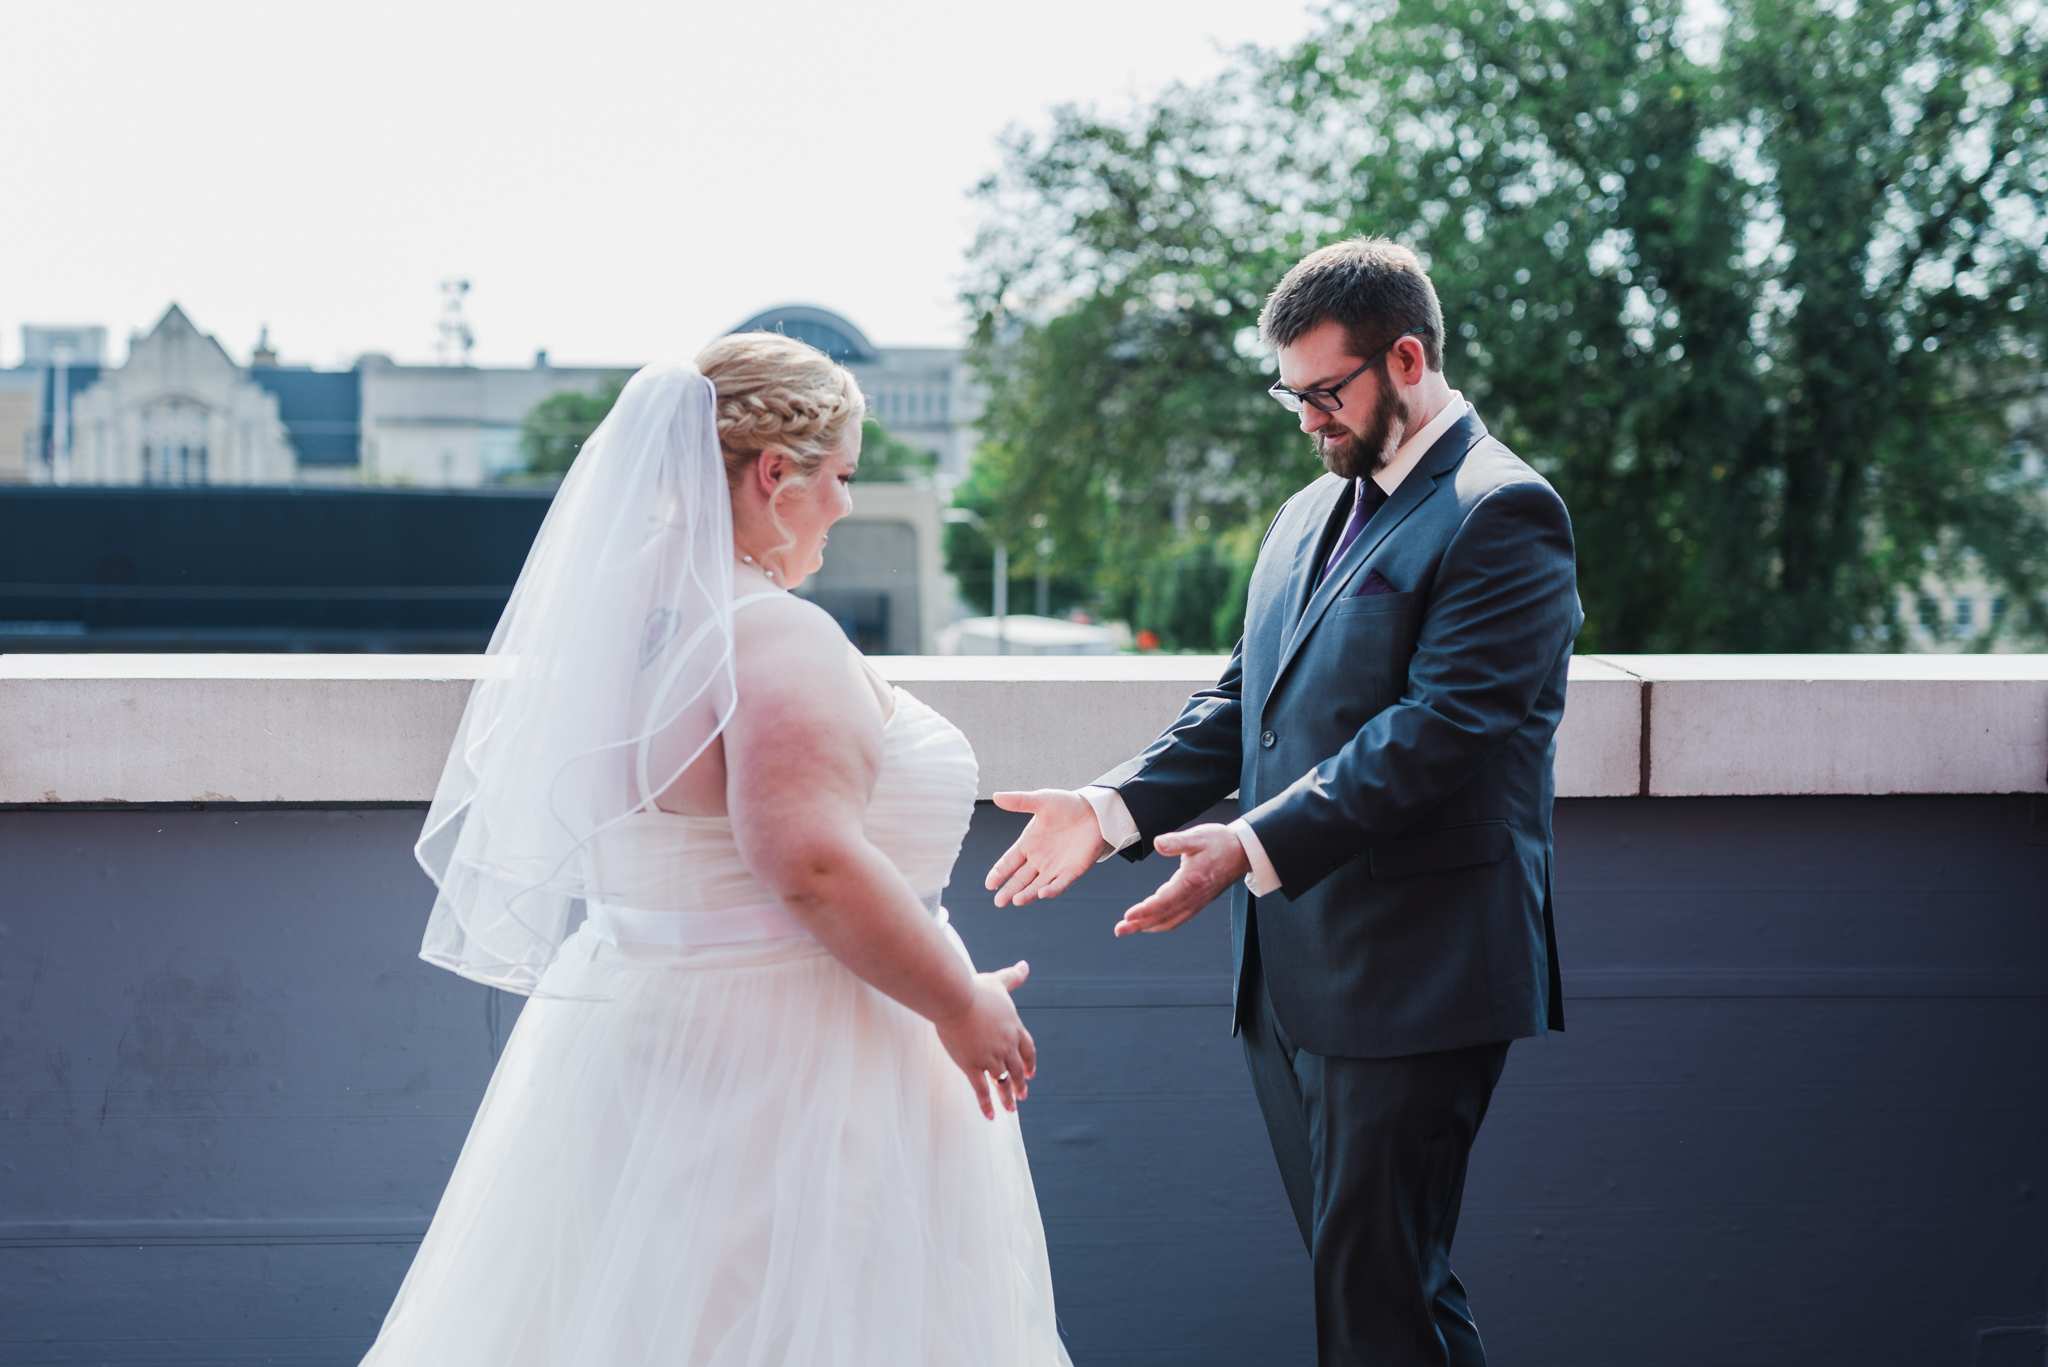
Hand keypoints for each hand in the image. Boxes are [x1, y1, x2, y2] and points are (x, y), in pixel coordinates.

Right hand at [933, 960, 1036, 1118]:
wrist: (955, 999)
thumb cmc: (975, 989)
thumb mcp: (998, 982)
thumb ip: (1014, 977)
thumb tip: (1026, 965)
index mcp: (1013, 1028)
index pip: (1028, 1050)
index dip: (1029, 1062)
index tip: (1031, 1073)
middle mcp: (1006, 1046)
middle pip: (1017, 1069)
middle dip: (1020, 1083)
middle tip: (1023, 1095)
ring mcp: (990, 1058)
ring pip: (1002, 1082)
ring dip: (1008, 1097)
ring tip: (1011, 1108)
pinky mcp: (972, 1066)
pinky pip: (982, 1090)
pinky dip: (987, 1105)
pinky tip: (991, 1116)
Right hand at [986, 789, 1107, 906]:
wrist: (1095, 811)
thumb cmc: (1068, 804)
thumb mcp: (1042, 801)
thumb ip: (1019, 801)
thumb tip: (996, 796)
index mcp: (1028, 844)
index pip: (1009, 862)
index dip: (999, 873)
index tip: (989, 884)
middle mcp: (1039, 859)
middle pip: (1020, 879)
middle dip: (1009, 890)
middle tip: (999, 902)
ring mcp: (1055, 868)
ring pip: (1037, 886)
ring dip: (1027, 894)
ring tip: (1017, 901)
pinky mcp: (1071, 872)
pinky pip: (1060, 884)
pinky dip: (1051, 890)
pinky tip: (1042, 894)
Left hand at [1113, 823, 1248, 936]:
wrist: (1243, 852)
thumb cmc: (1220, 842)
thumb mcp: (1198, 836)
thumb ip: (1176, 841)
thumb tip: (1158, 843)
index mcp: (1192, 881)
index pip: (1164, 901)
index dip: (1145, 911)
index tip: (1128, 916)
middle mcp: (1194, 896)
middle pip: (1163, 916)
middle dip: (1139, 925)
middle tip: (1119, 930)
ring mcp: (1197, 902)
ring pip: (1170, 921)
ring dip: (1148, 928)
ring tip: (1129, 929)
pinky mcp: (1198, 903)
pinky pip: (1178, 919)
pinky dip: (1162, 925)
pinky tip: (1151, 925)